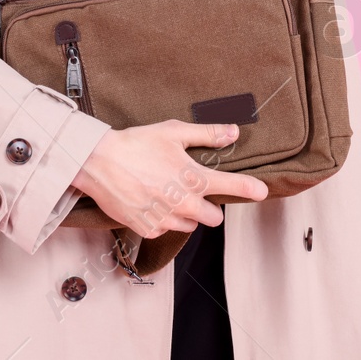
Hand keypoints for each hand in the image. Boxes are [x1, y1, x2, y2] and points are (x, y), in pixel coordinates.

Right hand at [70, 120, 268, 237]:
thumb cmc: (136, 144)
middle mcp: (183, 202)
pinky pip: (166, 230)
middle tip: (192, 191)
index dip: (250, 189)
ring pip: (190, 225)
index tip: (262, 192)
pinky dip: (164, 220)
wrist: (98, 163)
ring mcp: (166, 218)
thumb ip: (207, 134)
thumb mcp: (173, 132)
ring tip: (168, 195)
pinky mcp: (148, 228)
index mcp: (193, 178)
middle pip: (213, 218)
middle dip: (208, 207)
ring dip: (187, 214)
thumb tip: (233, 132)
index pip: (231, 186)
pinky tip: (152, 203)